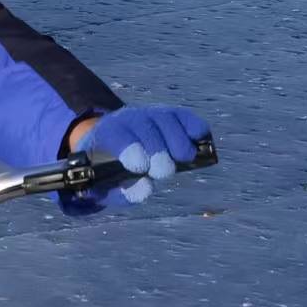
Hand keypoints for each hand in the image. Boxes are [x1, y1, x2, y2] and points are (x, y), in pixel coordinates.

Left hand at [66, 105, 210, 211]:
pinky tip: (200, 139)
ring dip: (178, 138)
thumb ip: (122, 192)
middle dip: (157, 148)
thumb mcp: (106, 188)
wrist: (109, 148)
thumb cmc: (108, 173)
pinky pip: (183, 116)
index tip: (141, 167)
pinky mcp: (169, 115)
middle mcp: (127, 119)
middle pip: (145, 126)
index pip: (117, 135)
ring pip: (165, 118)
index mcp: (105, 135)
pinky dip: (194, 126)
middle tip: (164, 171)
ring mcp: (149, 114)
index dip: (130, 148)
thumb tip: (147, 186)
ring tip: (185, 157)